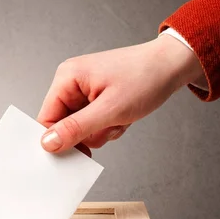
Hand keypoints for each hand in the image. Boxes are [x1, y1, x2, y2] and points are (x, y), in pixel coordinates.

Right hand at [37, 34, 204, 154]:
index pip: (46, 118)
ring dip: (102, 131)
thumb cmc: (145, 78)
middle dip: (88, 133)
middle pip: (64, 126)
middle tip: (109, 126)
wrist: (172, 66)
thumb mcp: (110, 110)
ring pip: (80, 129)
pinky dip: (108, 127)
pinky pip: (92, 125)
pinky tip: (123, 117)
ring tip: (120, 118)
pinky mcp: (95, 99)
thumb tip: (47, 144)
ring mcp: (83, 91)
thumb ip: (76, 128)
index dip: (58, 139)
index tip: (75, 152)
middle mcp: (71, 83)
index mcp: (67, 78)